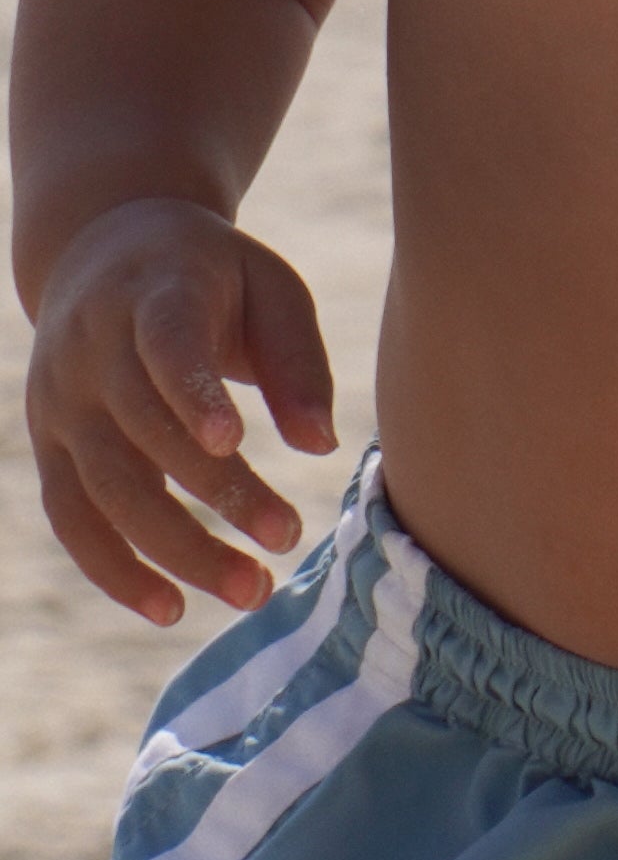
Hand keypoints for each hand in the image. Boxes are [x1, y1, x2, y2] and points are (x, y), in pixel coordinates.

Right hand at [25, 200, 337, 623]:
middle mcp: (91, 350)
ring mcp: (61, 402)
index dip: (192, 391)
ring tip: (253, 591)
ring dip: (177, 549)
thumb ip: (299, 361)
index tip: (233, 440)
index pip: (165, 345)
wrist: (106, 251)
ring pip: (108, 489)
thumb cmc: (214, 278)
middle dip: (217, 494)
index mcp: (152, 296)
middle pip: (144, 433)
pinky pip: (72, 517)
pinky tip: (171, 608)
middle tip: (289, 539)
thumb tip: (322, 446)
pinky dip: (114, 569)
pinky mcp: (52, 445)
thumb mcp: (271, 289)